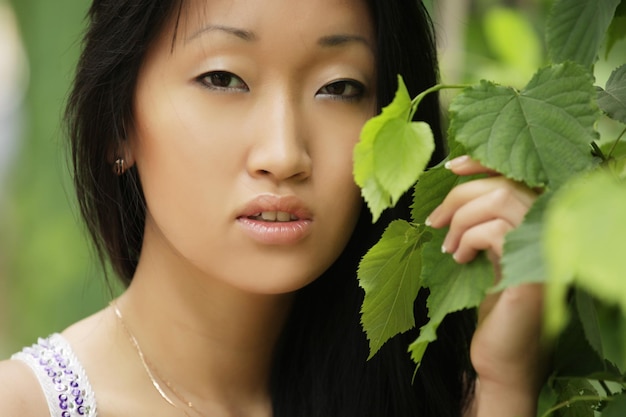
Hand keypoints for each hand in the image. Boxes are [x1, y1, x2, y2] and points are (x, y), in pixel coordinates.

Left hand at [426, 155, 545, 416]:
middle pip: (503, 185)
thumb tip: (450, 193)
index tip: (451, 167)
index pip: (517, 176)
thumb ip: (479, 223)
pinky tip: (459, 258)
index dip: (484, 164)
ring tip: (448, 246)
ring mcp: (545, 250)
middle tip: (434, 220)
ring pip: (500, 201)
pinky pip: (495, 230)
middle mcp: (548, 233)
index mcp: (537, 225)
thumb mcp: (484, 255)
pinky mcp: (533, 271)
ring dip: (462, 218)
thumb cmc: (491, 305)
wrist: (500, 355)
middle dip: (460, 195)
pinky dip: (468, 238)